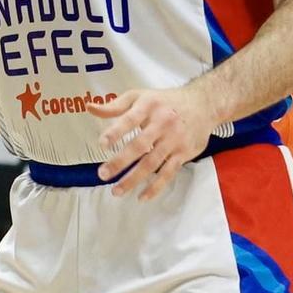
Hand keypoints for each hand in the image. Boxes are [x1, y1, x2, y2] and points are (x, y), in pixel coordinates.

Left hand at [87, 85, 216, 199]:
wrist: (202, 104)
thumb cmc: (164, 101)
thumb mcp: (139, 96)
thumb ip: (115, 105)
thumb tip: (89, 108)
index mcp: (148, 106)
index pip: (129, 120)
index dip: (115, 132)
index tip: (102, 145)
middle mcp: (162, 123)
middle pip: (139, 146)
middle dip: (120, 162)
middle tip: (103, 174)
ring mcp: (174, 140)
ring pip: (152, 163)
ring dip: (133, 179)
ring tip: (116, 190)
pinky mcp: (183, 154)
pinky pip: (168, 173)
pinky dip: (155, 187)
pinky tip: (142, 196)